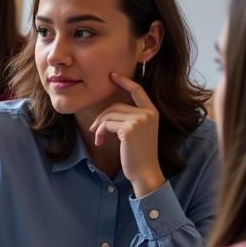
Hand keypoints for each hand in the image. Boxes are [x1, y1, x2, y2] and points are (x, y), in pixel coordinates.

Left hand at [88, 73, 163, 197]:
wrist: (144, 171)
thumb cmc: (138, 154)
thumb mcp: (137, 132)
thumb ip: (130, 118)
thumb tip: (108, 112)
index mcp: (152, 112)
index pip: (137, 90)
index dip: (124, 81)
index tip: (112, 75)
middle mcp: (148, 113)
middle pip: (116, 105)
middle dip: (101, 117)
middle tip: (93, 129)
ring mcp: (140, 120)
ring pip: (109, 115)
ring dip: (98, 127)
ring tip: (97, 138)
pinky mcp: (130, 128)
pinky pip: (106, 124)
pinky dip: (99, 132)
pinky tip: (99, 142)